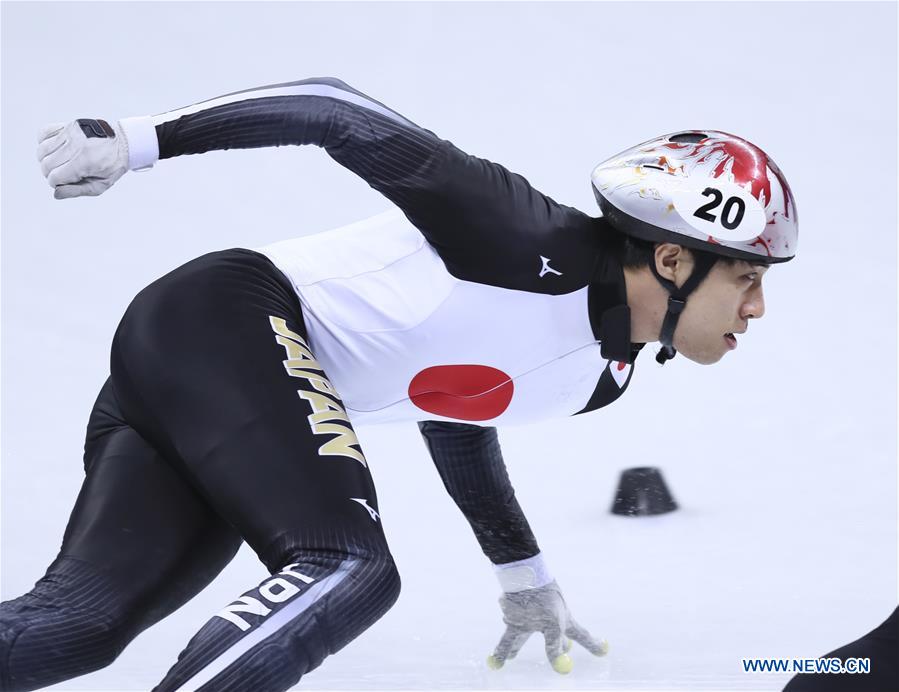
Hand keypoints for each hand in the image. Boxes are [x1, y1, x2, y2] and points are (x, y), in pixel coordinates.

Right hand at [37, 119, 128, 198]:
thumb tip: (55, 193)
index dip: (56, 184)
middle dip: (50, 173)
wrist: (123, 143)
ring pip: (42, 150)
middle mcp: (76, 145)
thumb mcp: (100, 185)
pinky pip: (43, 133)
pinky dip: (43, 143)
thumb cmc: (111, 166)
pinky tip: (54, 150)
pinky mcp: (68, 125)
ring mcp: (71, 133)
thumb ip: (77, 191)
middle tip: (62, 174)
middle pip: (46, 164)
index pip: (55, 177)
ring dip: (45, 160)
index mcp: (85, 162)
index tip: (65, 183)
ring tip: (58, 163)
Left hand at [486, 580, 607, 673]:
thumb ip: (554, 645)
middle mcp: (548, 622)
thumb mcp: (554, 624)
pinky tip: (498, 660)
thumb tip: (558, 665)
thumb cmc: (545, 598)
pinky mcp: (514, 620)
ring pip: (521, 639)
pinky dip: (503, 650)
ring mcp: (531, 620)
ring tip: (510, 657)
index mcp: (564, 621)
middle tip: (558, 659)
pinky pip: (508, 638)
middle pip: (553, 641)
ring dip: (515, 648)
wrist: (524, 579)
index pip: (582, 637)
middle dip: (555, 648)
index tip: (604, 651)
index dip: (593, 645)